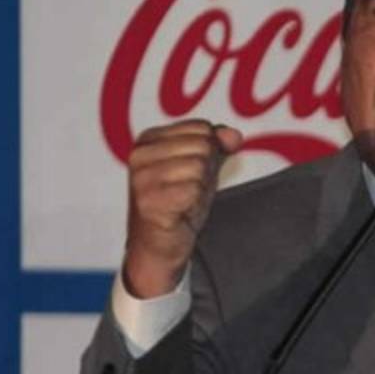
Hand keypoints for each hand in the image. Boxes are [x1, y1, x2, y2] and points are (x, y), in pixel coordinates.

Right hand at [122, 119, 242, 297]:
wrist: (159, 246)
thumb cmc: (177, 204)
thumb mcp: (201, 167)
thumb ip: (218, 145)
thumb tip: (234, 135)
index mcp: (148, 139)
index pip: (203, 127)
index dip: (209, 153)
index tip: (189, 174)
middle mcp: (140, 155)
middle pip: (203, 145)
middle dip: (205, 171)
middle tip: (188, 190)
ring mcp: (142, 178)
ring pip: (199, 166)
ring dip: (200, 188)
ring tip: (183, 200)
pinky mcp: (149, 201)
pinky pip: (193, 190)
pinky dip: (194, 203)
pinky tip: (179, 211)